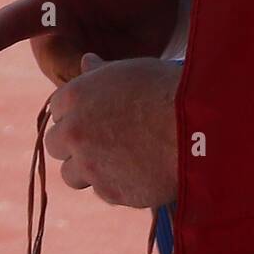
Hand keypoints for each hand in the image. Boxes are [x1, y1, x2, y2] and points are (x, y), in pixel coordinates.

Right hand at [0, 0, 178, 83]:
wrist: (156, 27)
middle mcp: (50, 11)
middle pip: (19, 21)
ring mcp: (56, 46)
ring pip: (56, 64)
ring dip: (76, 70)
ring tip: (108, 61)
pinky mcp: (69, 77)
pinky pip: (76, 88)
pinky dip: (94, 89)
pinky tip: (111, 81)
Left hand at [44, 55, 179, 207]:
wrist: (198, 127)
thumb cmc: (168, 90)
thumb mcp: (131, 72)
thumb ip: (101, 73)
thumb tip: (86, 61)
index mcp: (75, 96)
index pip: (57, 108)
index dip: (77, 113)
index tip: (97, 115)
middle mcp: (74, 132)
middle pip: (55, 144)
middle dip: (75, 143)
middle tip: (104, 140)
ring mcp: (89, 166)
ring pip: (71, 175)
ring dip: (89, 169)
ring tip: (121, 159)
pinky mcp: (110, 193)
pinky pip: (103, 191)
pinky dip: (118, 184)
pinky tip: (142, 171)